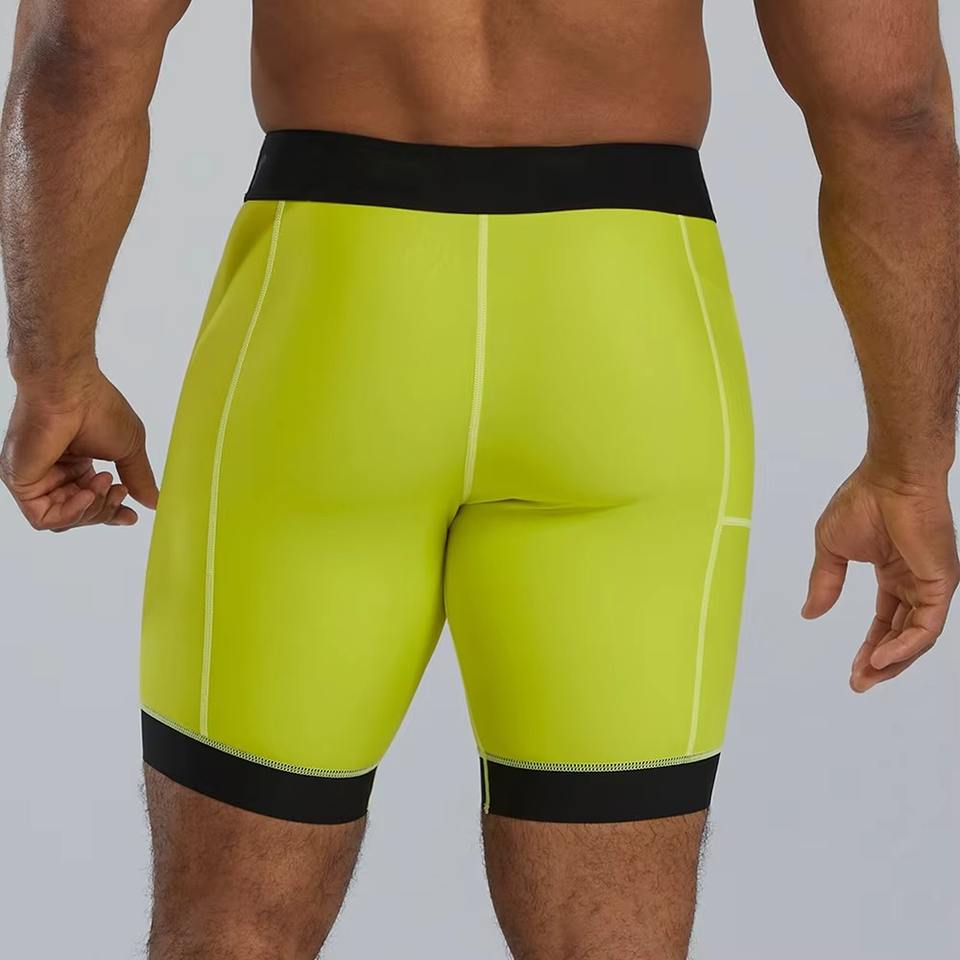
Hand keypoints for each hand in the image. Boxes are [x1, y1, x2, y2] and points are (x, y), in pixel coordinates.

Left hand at [0, 367, 158, 530]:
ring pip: (62, 520)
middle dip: (105, 511)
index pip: (91, 501)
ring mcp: (35, 478)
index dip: (111, 513)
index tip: (131, 516)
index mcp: (75, 463)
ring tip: (105, 483)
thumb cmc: (97, 407)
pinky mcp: (21, 483)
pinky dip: (71, 513)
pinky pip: (43, 518)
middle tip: (121, 491)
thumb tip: (154, 502)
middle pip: (78, 515)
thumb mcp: (129, 449)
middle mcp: (52, 472)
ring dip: (91, 510)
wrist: (70, 388)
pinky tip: (87, 494)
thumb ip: (139, 478)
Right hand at [802, 460, 959, 691]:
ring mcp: (930, 583)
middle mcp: (915, 582)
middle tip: (860, 683)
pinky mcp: (939, 583)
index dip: (869, 647)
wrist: (890, 478)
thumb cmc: (863, 501)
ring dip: (892, 661)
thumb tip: (809, 613)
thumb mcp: (831, 548)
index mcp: (893, 573)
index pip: (886, 620)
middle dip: (881, 663)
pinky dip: (904, 646)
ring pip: (916, 638)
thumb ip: (824, 583)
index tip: (852, 670)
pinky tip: (881, 657)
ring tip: (867, 676)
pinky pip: (925, 627)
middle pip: (902, 635)